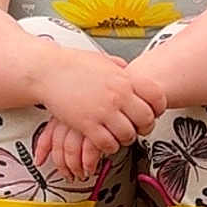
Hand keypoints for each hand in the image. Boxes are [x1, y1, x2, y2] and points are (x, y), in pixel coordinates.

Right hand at [35, 50, 165, 171]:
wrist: (47, 71)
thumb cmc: (72, 65)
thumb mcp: (103, 61)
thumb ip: (120, 68)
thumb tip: (129, 71)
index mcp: (124, 78)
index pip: (156, 96)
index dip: (159, 107)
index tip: (155, 112)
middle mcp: (117, 95)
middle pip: (146, 119)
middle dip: (144, 126)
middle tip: (138, 128)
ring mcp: (103, 111)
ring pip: (128, 135)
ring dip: (125, 137)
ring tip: (119, 134)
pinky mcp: (88, 124)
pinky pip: (108, 143)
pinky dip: (109, 145)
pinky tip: (105, 140)